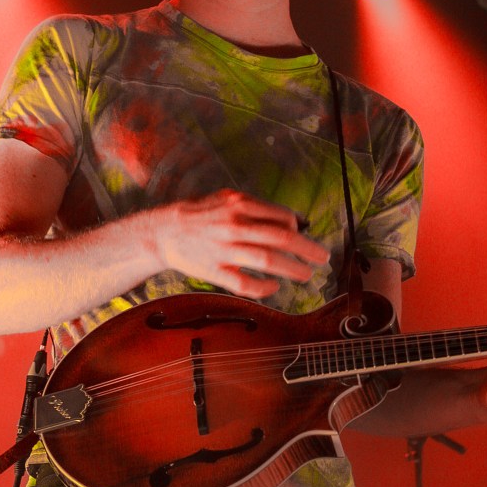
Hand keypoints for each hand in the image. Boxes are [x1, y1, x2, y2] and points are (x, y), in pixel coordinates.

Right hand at [151, 189, 329, 298]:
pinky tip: (274, 287)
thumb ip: (257, 207)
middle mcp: (234, 225)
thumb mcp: (228, 198)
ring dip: (293, 269)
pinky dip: (265, 287)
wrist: (164, 231)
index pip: (282, 218)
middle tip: (322, 258)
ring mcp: (225, 249)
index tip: (303, 238)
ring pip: (268, 261)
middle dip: (308, 249)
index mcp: (239, 204)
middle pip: (282, 238)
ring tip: (306, 274)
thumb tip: (291, 221)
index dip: (299, 229)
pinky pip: (246, 283)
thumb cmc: (201, 214)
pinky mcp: (215, 271)